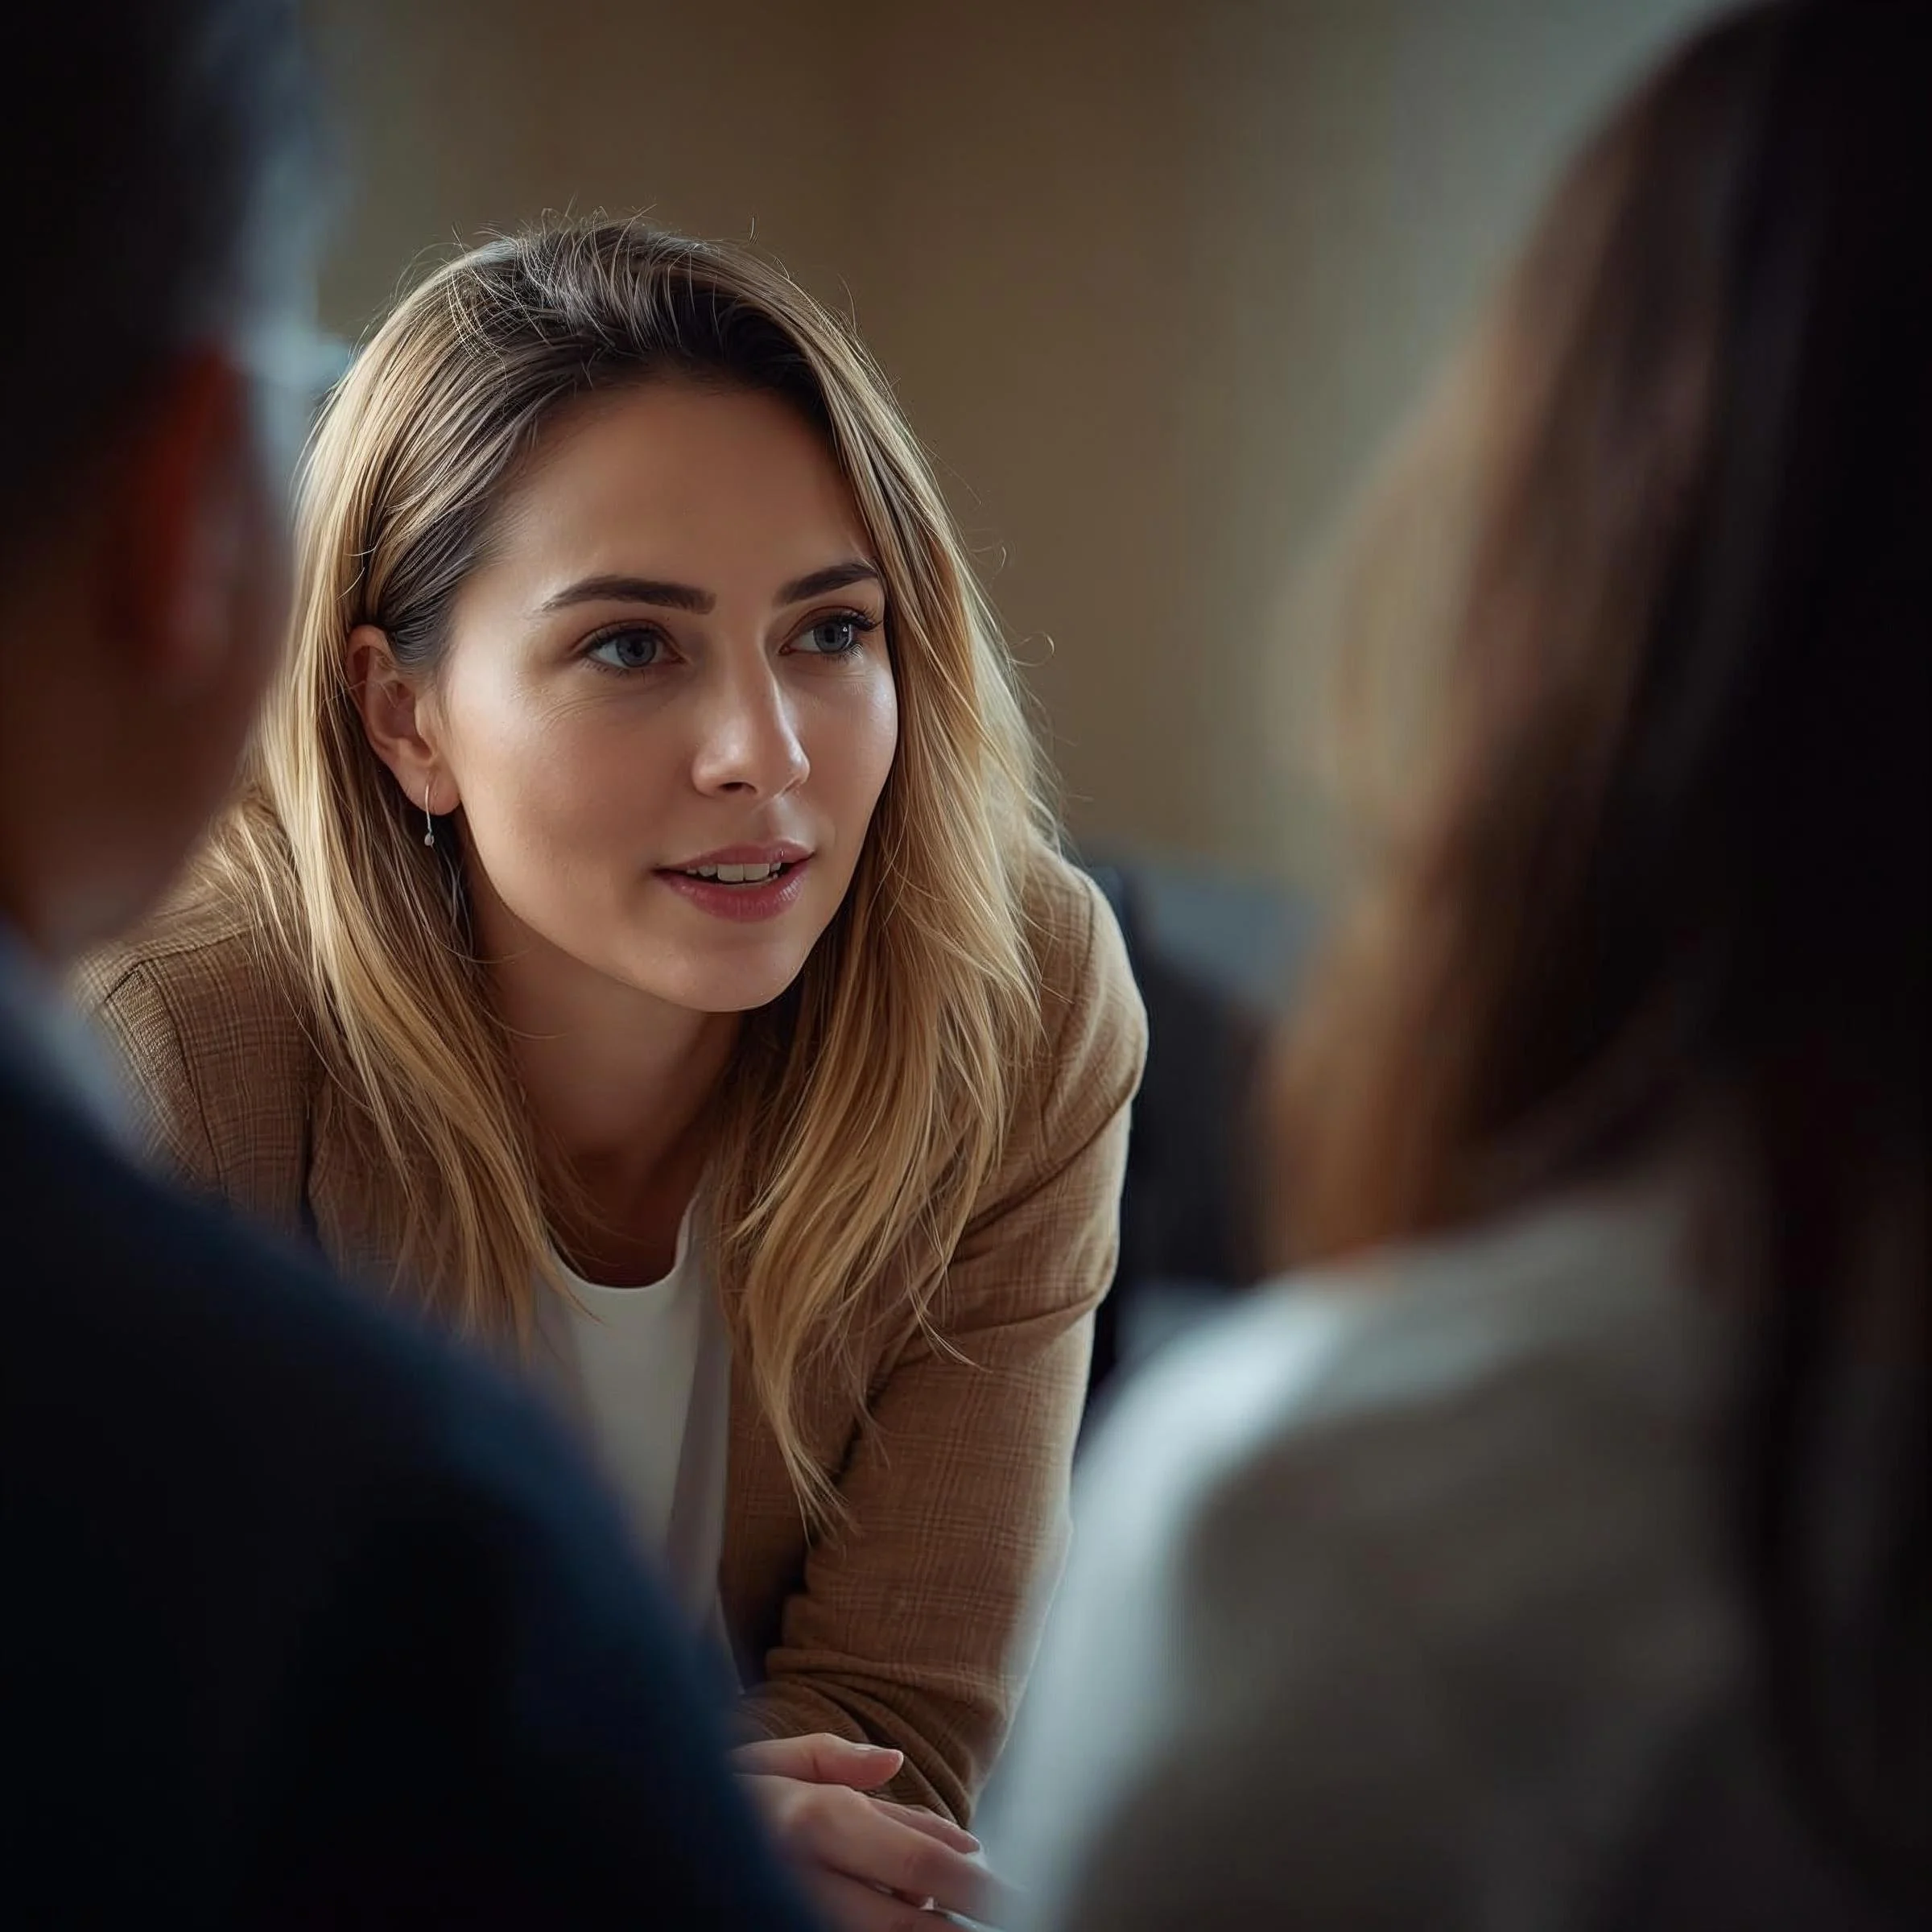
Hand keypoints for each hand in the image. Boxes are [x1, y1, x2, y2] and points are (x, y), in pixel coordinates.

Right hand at [732, 1732, 999, 1930]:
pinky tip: (891, 1921)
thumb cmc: (710, 1796)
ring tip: (937, 1919)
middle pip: (900, 1922)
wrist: (644, 1829)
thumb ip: (835, 1758)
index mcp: (812, 1819)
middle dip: (952, 1928)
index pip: (915, 1863)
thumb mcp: (768, 1758)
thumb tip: (893, 1764)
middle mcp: (801, 1873)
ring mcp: (784, 1906)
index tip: (1006, 1891)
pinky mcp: (770, 1921)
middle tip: (998, 1921)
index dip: (969, 1882)